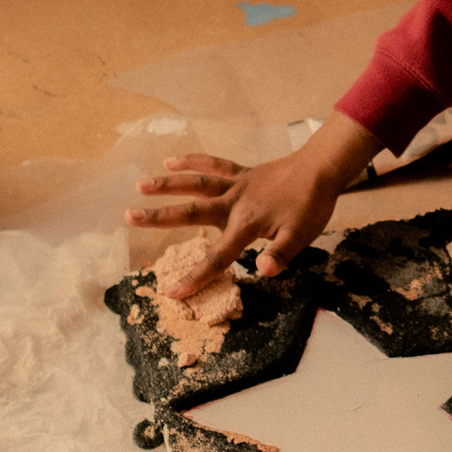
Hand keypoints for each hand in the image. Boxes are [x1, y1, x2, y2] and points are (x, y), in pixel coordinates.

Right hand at [125, 112, 379, 298]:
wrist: (322, 169)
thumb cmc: (311, 205)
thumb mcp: (302, 236)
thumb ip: (280, 255)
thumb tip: (262, 272)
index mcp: (246, 224)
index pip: (218, 257)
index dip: (197, 277)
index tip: (174, 292)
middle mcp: (234, 203)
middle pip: (192, 211)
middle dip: (160, 217)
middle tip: (128, 216)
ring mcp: (236, 184)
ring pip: (196, 183)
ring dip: (168, 183)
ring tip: (140, 184)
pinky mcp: (242, 173)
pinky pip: (213, 165)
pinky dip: (192, 160)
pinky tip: (170, 159)